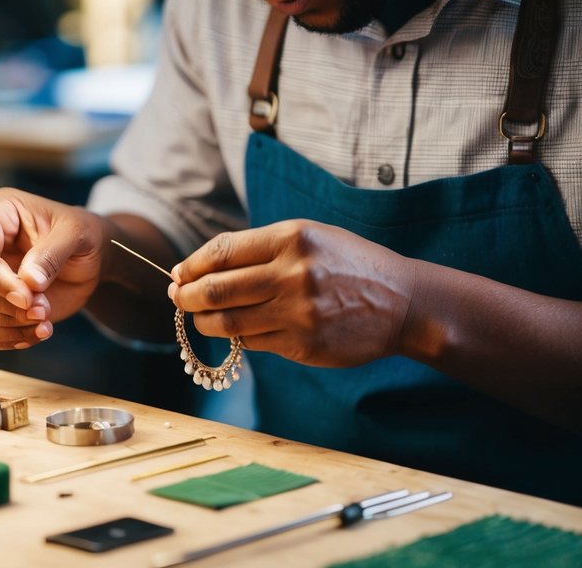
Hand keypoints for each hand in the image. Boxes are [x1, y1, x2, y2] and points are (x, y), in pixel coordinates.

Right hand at [0, 187, 105, 349]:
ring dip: (15, 323)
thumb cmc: (83, 236)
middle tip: (42, 311)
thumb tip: (29, 281)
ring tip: (46, 320)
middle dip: (8, 304)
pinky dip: (13, 338)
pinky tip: (40, 331)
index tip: (25, 298)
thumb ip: (53, 253)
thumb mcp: (77, 234)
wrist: (90, 258)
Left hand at [171, 220, 415, 366]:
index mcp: (291, 238)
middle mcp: (293, 273)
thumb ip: (259, 249)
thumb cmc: (348, 264)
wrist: (403, 302)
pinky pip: (253, 343)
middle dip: (187, 296)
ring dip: (204, 321)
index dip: (191, 266)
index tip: (179, 274)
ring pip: (228, 322)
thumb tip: (200, 268)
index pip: (221, 252)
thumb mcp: (309, 237)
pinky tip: (239, 330)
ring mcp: (298, 312)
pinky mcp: (303, 344)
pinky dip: (238, 337)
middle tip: (179, 298)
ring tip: (200, 317)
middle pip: (216, 290)